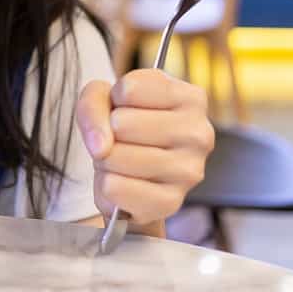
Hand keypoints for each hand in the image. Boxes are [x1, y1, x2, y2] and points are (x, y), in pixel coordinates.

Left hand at [76, 69, 213, 231]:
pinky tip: (124, 182)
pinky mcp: (170, 203)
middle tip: (123, 139)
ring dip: (106, 159)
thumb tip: (102, 147)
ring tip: (122, 159)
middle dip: (109, 132)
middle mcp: (199, 133)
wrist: (133, 175)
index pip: (129, 89)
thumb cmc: (124, 126)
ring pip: (114, 156)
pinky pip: (114, 188)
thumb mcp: (104, 98)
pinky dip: (107, 185)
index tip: (126, 107)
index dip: (114, 99)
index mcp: (191, 98)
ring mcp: (189, 171)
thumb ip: (93, 104)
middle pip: (122, 123)